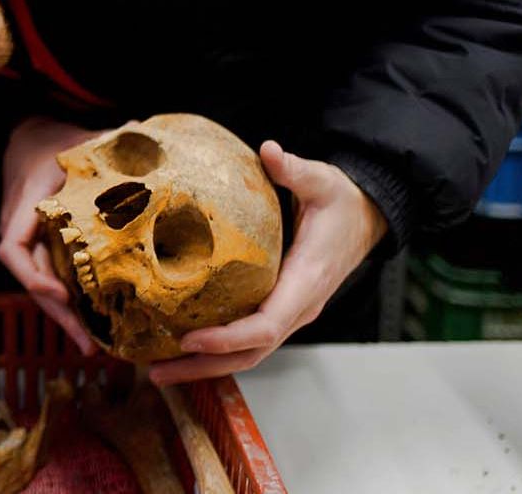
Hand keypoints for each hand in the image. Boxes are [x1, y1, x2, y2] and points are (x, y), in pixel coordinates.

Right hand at [0, 116, 104, 356]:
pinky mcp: (42, 247)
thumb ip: (112, 140)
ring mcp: (30, 241)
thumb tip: (144, 135)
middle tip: (87, 344)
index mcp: (26, 204)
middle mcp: (21, 228)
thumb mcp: (82, 139)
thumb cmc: (56, 139)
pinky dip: (69, 302)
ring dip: (64, 317)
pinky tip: (93, 323)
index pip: (13, 249)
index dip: (33, 276)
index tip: (61, 294)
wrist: (29, 136)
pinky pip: (51, 279)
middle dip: (56, 314)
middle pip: (30, 280)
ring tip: (92, 347)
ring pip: (41, 286)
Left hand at [147, 140, 387, 384]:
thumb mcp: (322, 181)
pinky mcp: (279, 311)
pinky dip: (216, 351)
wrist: (365, 220)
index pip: (267, 325)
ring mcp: (290, 314)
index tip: (190, 338)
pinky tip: (180, 348)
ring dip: (204, 366)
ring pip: (248, 354)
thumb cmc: (341, 201)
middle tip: (156, 371)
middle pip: (250, 353)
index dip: (228, 337)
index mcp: (307, 281)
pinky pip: (248, 341)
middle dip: (204, 366)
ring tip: (158, 370)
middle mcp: (298, 308)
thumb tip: (269, 150)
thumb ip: (294, 169)